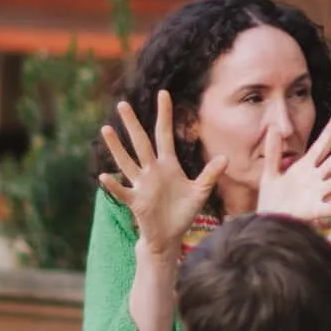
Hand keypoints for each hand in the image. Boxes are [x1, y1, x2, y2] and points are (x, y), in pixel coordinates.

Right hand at [99, 91, 225, 254]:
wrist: (170, 236)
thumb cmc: (183, 212)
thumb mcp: (200, 192)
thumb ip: (210, 175)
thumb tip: (225, 158)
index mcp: (168, 164)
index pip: (165, 134)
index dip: (164, 115)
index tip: (163, 93)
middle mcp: (152, 171)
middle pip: (141, 143)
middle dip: (133, 124)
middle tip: (122, 104)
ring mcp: (142, 185)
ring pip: (127, 162)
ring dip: (117, 147)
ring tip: (106, 129)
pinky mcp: (136, 202)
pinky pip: (122, 192)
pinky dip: (114, 185)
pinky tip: (105, 176)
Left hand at [255, 106, 330, 223]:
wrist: (267, 224)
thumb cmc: (271, 200)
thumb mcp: (269, 173)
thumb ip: (273, 152)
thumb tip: (274, 127)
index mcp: (305, 167)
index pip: (323, 143)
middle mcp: (315, 178)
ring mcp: (316, 194)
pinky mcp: (312, 211)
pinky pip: (327, 208)